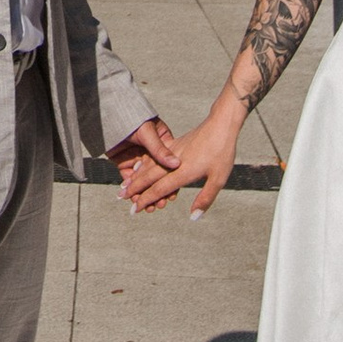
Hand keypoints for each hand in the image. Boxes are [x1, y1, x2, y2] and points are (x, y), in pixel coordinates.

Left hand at [106, 117, 181, 198]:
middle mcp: (152, 154)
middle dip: (158, 193)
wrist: (106, 114)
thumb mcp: (147, 132)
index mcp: (164, 144)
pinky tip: (134, 200)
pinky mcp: (124, 164)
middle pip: (157, 178)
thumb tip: (176, 164)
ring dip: (145, 196)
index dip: (171, 182)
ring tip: (148, 208)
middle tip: (159, 206)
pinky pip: (129, 180)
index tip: (172, 196)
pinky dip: (132, 191)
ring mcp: (138, 160)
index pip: (170, 166)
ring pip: (143, 182)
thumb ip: (159, 149)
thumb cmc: (131, 116)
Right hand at [123, 104, 239, 217]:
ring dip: (136, 176)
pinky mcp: (175, 144)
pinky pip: (154, 156)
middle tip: (119, 197)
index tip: (133, 209)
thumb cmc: (223, 152)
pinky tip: (138, 166)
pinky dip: (143, 164)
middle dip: (133, 188)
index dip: (145, 200)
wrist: (221, 123)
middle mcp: (173, 162)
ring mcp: (172, 151)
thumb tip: (193, 218)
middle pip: (149, 177)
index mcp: (183, 171)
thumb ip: (205, 199)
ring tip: (124, 185)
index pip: (159, 189)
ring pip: (149, 166)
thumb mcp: (219, 179)